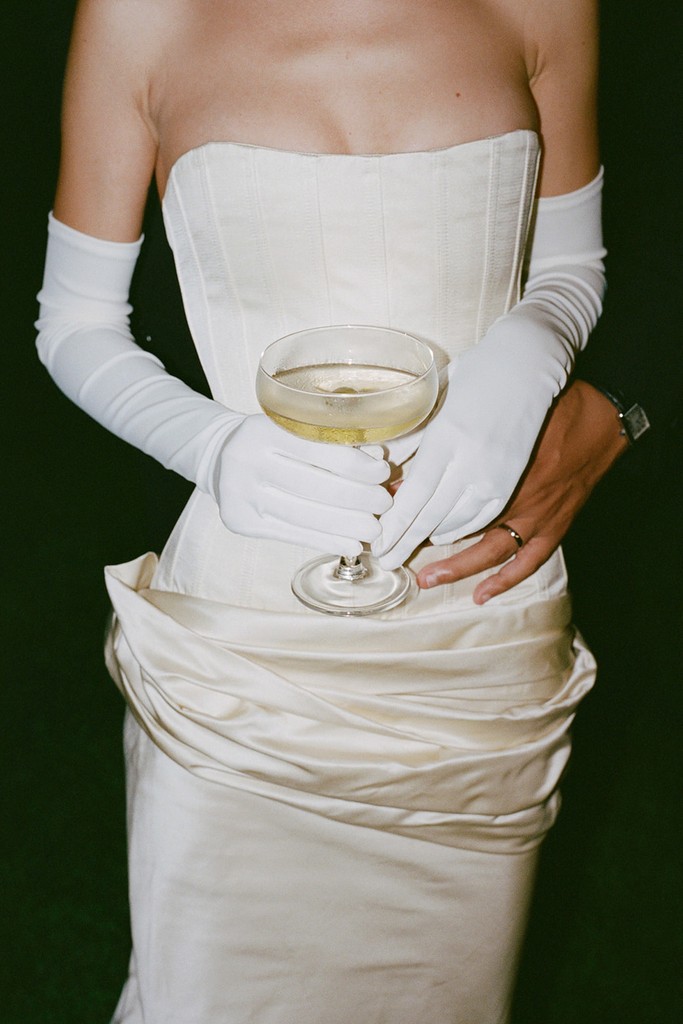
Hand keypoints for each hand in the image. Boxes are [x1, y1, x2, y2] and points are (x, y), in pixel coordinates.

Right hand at [211, 414, 391, 555]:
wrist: (220, 457)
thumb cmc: (271, 440)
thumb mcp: (294, 428)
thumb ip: (332, 441)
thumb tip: (378, 461)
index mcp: (263, 429)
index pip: (320, 451)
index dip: (357, 465)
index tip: (383, 473)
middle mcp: (246, 460)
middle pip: (315, 486)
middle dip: (358, 498)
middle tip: (385, 504)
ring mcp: (240, 494)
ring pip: (306, 516)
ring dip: (347, 526)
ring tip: (374, 529)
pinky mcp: (240, 521)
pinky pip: (292, 534)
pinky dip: (326, 541)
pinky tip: (350, 545)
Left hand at [373, 319, 570, 568]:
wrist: (536, 363)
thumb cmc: (483, 371)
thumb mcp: (441, 398)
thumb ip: (414, 435)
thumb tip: (386, 463)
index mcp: (448, 439)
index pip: (414, 495)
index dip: (395, 524)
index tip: (378, 542)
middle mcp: (473, 464)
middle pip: (432, 516)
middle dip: (406, 541)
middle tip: (386, 558)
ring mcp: (500, 477)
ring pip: (460, 523)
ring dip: (433, 540)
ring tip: (409, 551)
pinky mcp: (520, 483)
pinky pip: (490, 521)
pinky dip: (466, 534)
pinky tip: (448, 541)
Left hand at [415, 381, 628, 601]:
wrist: (601, 418)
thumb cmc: (547, 407)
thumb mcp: (495, 408)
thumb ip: (456, 428)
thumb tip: (415, 448)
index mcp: (494, 461)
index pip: (442, 491)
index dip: (412, 505)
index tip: (388, 512)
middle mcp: (512, 493)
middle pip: (459, 523)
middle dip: (424, 538)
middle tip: (396, 552)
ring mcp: (535, 513)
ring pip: (489, 548)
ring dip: (458, 566)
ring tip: (427, 579)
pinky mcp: (554, 525)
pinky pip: (527, 560)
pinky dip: (504, 579)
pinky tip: (481, 595)